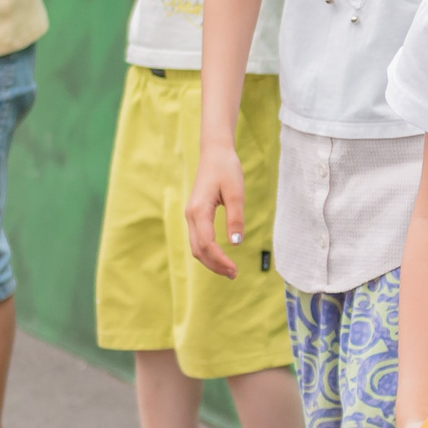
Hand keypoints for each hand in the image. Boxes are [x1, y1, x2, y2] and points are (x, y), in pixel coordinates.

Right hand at [182, 141, 246, 276]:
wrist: (215, 153)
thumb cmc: (226, 169)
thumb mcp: (236, 192)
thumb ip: (235, 218)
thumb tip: (235, 242)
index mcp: (199, 210)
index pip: (207, 243)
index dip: (220, 260)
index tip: (235, 269)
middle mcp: (191, 215)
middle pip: (198, 250)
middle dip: (215, 265)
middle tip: (234, 274)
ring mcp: (191, 215)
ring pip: (196, 247)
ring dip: (211, 261)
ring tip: (229, 270)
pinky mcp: (195, 215)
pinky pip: (198, 239)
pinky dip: (208, 252)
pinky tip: (221, 257)